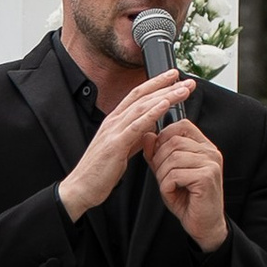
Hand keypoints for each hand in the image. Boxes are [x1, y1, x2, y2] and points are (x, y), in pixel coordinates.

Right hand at [57, 73, 195, 222]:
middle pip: (142, 96)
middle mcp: (113, 121)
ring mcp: (113, 131)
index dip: (156, 84)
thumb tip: (151, 128)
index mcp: (115, 121)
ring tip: (182, 89)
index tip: (174, 77)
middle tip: (186, 79)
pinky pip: (136, 125)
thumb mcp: (122, 149)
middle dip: (165, 85)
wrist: (81, 188)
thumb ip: (135, 136)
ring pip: (142, 106)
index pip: (137, 95)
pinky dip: (152, 113)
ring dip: (165, 96)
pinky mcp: (115, 145)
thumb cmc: (100, 171)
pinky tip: (165, 104)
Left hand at [147, 112, 228, 252]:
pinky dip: (167, 186)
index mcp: (204, 147)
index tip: (159, 155)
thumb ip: (157, 154)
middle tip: (163, 178)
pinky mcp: (206, 177)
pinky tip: (174, 193)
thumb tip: (147, 135)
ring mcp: (210, 164)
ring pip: (172, 158)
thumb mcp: (168, 173)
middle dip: (159, 160)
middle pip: (173, 142)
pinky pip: (175, 174)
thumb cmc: (188, 199)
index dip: (164, 137)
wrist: (203, 224)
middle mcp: (210, 152)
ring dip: (162, 176)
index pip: (182, 126)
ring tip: (169, 187)